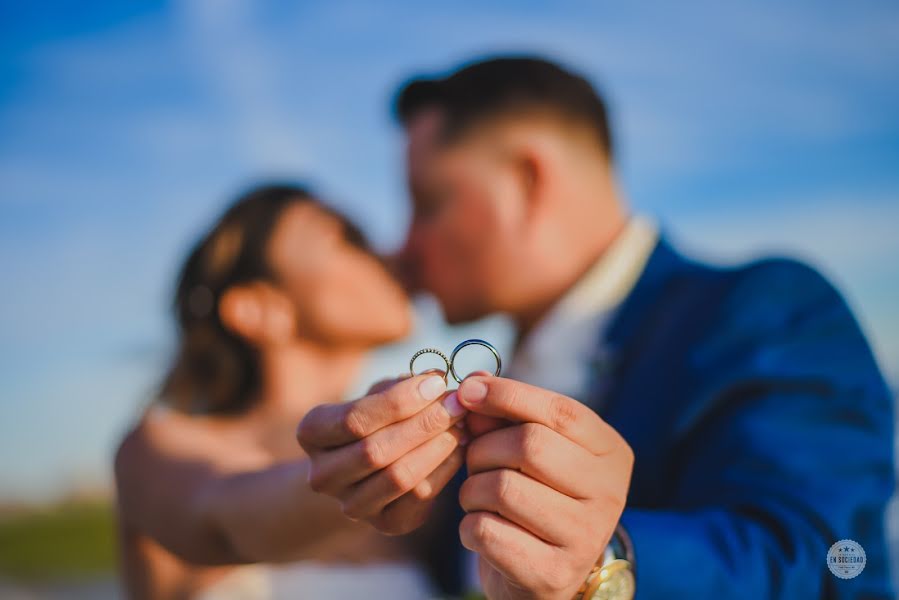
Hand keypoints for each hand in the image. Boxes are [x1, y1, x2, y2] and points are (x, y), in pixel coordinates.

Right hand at [296, 373, 467, 534]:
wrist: (370, 467)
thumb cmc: (378, 418)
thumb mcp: (380, 394)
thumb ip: (404, 384)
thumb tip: (438, 377)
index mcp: (311, 433)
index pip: (354, 419)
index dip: (399, 401)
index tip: (436, 384)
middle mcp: (322, 475)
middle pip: (375, 451)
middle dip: (424, 424)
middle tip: (457, 404)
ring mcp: (350, 505)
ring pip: (398, 477)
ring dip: (437, 447)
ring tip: (462, 424)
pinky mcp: (385, 524)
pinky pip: (418, 498)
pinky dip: (445, 469)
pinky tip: (460, 448)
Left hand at [456, 376, 633, 599]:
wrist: (544, 575)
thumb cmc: (534, 495)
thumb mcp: (529, 449)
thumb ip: (504, 415)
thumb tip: (473, 383)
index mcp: (610, 452)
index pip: (560, 411)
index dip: (508, 394)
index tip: (468, 390)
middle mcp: (609, 494)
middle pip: (529, 445)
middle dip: (483, 449)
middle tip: (474, 462)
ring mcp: (586, 537)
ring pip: (502, 488)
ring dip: (471, 490)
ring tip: (477, 499)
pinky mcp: (553, 574)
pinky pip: (487, 531)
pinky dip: (469, 527)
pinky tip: (481, 530)